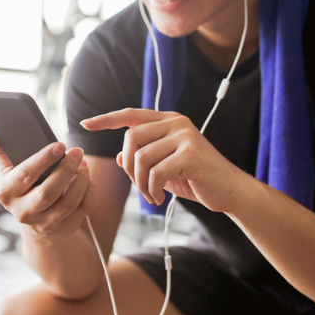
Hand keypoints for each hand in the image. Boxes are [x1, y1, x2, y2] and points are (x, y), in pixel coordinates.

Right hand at [0, 128, 95, 237]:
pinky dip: (89, 192)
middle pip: (48, 192)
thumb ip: (2, 151)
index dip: (44, 159)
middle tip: (78, 151)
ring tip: (84, 163)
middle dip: (66, 170)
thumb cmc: (23, 188)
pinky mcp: (63, 229)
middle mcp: (23, 212)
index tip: (60, 145)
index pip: (26, 175)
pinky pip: (81, 210)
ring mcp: (44, 224)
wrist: (34, 222)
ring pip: (68, 203)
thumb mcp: (9, 172)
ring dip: (80, 180)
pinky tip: (88, 179)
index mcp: (7, 193)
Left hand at [81, 108, 244, 212]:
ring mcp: (185, 135)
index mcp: (168, 121)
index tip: (85, 124)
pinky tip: (158, 200)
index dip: (106, 119)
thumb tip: (121, 155)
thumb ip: (144, 159)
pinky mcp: (191, 153)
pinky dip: (151, 190)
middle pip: (131, 137)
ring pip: (141, 157)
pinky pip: (155, 172)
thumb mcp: (165, 168)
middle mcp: (176, 122)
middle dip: (128, 167)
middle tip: (138, 187)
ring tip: (149, 196)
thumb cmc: (196, 179)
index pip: (131, 115)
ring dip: (139, 183)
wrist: (229, 191)